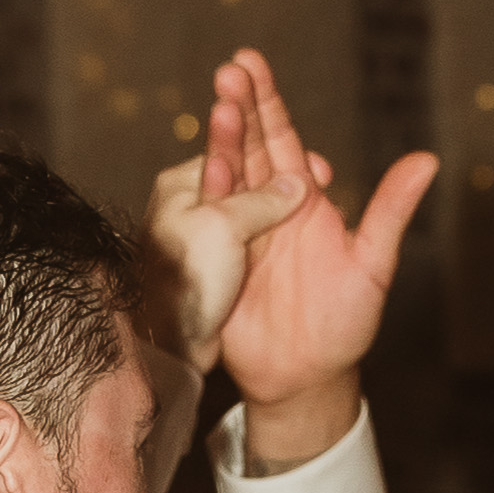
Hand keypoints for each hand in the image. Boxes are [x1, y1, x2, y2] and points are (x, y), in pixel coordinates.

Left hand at [141, 137, 307, 376]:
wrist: (172, 343)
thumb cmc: (185, 278)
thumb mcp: (223, 226)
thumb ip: (262, 200)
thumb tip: (296, 184)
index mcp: (184, 184)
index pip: (232, 149)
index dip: (270, 149)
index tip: (307, 158)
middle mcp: (193, 203)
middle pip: (247, 174)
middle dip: (284, 171)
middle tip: (321, 173)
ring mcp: (206, 235)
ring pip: (255, 206)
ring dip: (287, 199)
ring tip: (318, 196)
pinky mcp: (219, 264)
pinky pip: (257, 236)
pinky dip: (280, 229)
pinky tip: (301, 229)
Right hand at [210, 48, 437, 466]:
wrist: (308, 376)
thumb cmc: (345, 322)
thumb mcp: (373, 264)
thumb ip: (391, 211)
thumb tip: (428, 159)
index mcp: (303, 198)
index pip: (283, 138)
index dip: (267, 101)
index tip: (250, 62)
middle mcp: (267, 207)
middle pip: (251, 148)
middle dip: (240, 109)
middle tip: (229, 71)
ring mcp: (239, 233)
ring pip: (228, 178)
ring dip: (223, 143)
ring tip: (220, 108)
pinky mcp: (218, 262)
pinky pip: (210, 223)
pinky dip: (207, 194)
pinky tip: (205, 165)